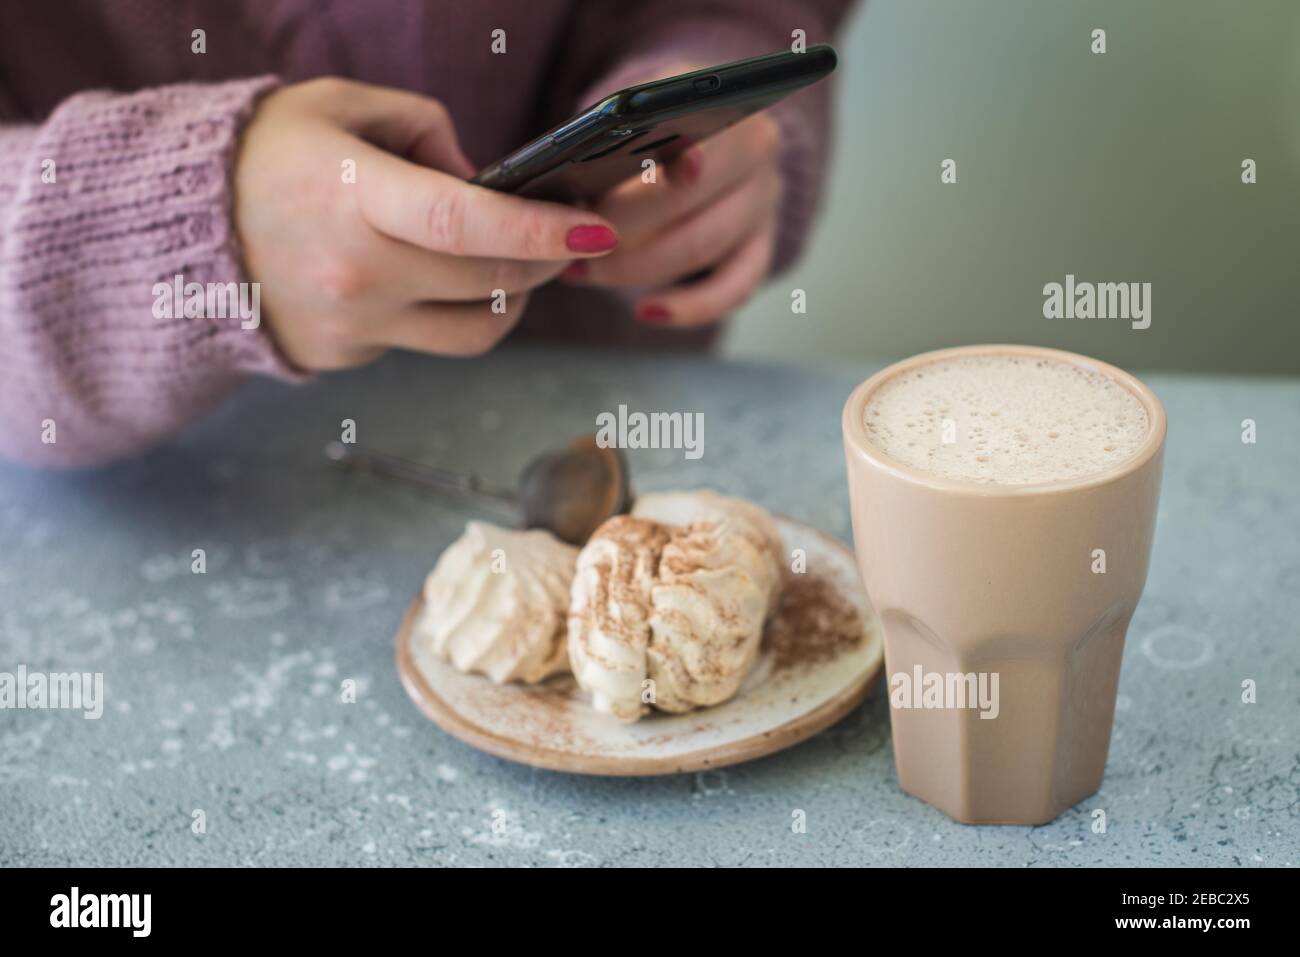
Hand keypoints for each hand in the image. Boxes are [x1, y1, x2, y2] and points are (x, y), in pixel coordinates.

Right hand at [234, 78, 619, 369]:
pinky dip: (447, 311)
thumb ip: (426, 132)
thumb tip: (486, 183)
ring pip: (474, 331)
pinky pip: (426, 341)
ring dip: (512, 300)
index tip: (592, 228)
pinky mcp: (349, 355)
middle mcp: (357, 272)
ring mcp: (353, 325)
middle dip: (545, 261)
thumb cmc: (269, 156)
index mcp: (354, 197)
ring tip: (512, 266)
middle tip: (568, 238)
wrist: (185, 232)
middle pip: (488, 281)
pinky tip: (431, 279)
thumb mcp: (343, 107)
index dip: (539, 229)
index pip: (465, 222)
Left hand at [560, 66, 780, 327]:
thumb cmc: (652, 129)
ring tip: (585, 272)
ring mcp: (762, 204)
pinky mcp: (761, 248)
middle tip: (574, 243)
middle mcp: (755, 152)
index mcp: (723, 105)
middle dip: (624, 228)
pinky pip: (732, 290)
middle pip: (692, 198)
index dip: (658, 165)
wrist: (703, 140)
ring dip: (637, 268)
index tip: (614, 185)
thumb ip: (612, 136)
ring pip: (702, 247)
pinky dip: (688, 307)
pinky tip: (647, 312)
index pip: (693, 134)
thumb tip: (564, 187)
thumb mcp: (634, 113)